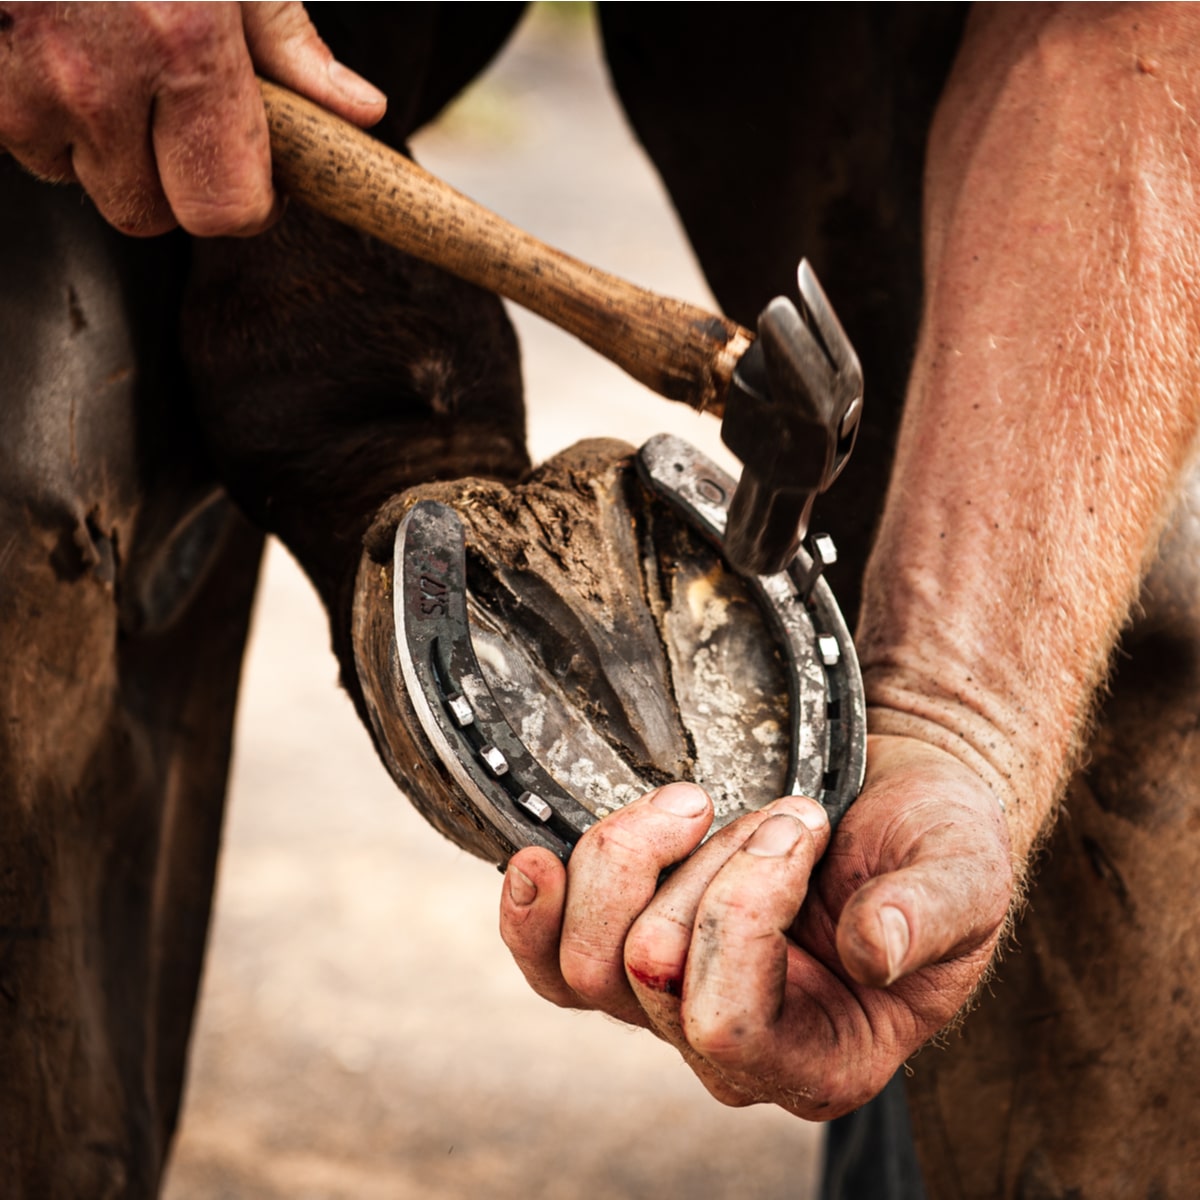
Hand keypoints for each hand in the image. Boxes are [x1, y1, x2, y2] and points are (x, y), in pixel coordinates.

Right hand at [0, 2, 385, 235]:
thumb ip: (286, 40)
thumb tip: (356, 109)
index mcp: (180, 46)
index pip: (224, 209)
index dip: (244, 205)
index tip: (252, 181)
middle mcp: (95, 79)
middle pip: (147, 213)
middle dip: (170, 181)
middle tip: (176, 116)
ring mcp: (19, 81)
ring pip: (75, 175)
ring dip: (96, 142)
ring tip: (105, 57)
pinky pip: (16, 134)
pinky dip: (38, 106)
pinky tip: (53, 41)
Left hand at [499, 735, 1012, 1117]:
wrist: (886, 801)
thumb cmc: (930, 844)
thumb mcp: (964, 874)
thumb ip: (931, 914)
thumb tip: (874, 951)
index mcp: (825, 1057)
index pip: (729, 1023)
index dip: (745, 909)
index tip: (801, 822)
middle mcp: (737, 1049)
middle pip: (650, 970)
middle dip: (710, 862)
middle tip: (778, 812)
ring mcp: (673, 1002)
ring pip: (589, 959)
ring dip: (639, 856)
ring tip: (702, 807)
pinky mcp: (632, 950)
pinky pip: (550, 961)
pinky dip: (534, 910)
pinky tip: (537, 862)